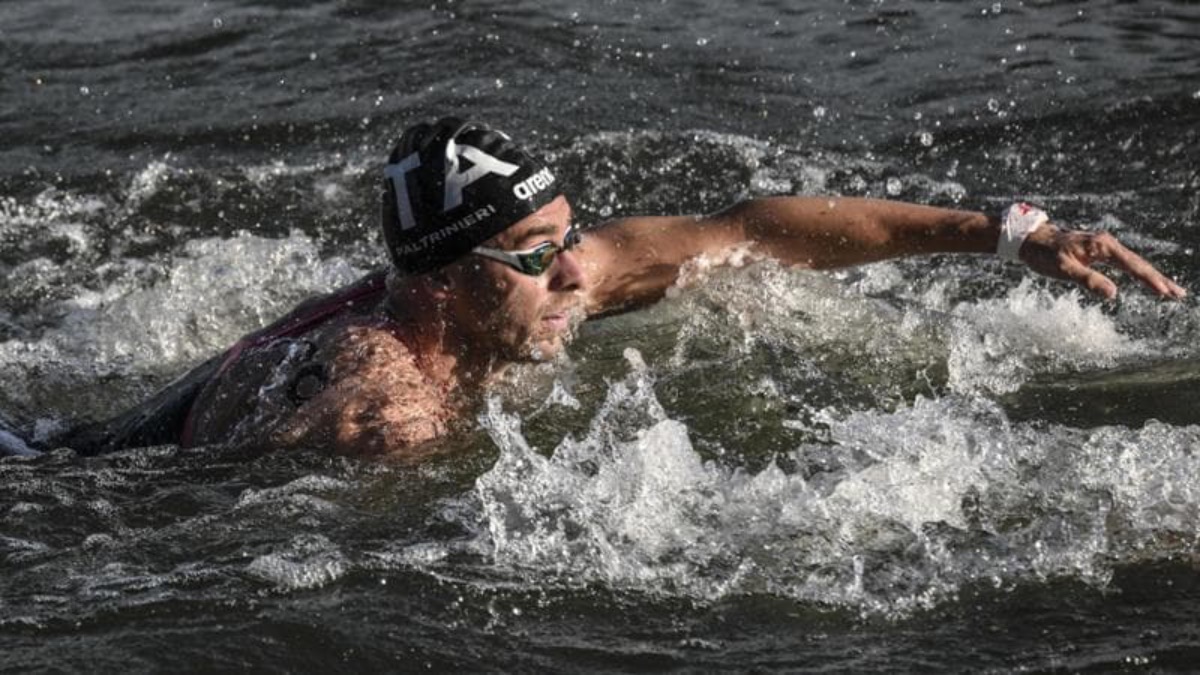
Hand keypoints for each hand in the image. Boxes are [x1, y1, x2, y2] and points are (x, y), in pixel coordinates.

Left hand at [1020, 225, 1187, 299]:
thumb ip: (1088, 280)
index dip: (1150, 280)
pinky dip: (1139, 272)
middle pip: (1139, 264)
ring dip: (1152, 277)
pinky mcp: (1100, 251)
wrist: (1031, 238)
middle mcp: (1107, 243)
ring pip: (1134, 263)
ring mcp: (1105, 246)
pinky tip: (1145, 280)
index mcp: (1102, 246)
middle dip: (1159, 279)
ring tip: (1169, 291)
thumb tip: (1113, 293)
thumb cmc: (1044, 254)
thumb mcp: (1063, 269)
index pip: (1133, 266)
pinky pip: (1125, 263)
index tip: (1165, 293)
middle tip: (1179, 295)